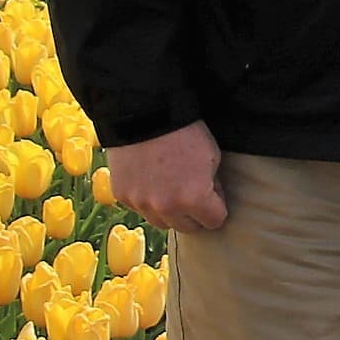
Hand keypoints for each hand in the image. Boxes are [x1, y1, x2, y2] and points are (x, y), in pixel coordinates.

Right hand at [106, 122, 227, 231]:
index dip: (216, 205)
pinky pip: (140, 207)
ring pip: (161, 221)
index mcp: (194, 199)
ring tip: (169, 184)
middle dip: (193, 213)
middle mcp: (167, 208)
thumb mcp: (212, 157)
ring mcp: (141, 204)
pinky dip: (146, 198)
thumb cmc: (185, 131)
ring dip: (169, 210)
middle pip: (187, 227)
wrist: (145, 112)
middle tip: (191, 190)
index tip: (212, 193)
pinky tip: (149, 177)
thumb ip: (211, 185)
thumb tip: (209, 200)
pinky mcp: (123, 196)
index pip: (215, 221)